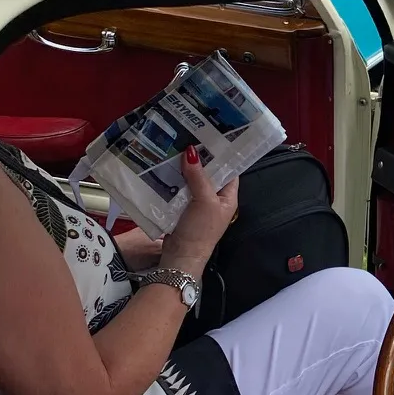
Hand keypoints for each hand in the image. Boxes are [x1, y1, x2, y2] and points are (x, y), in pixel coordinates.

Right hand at [159, 150, 238, 277]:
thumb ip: (198, 177)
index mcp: (228, 198)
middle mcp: (215, 200)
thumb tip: (192, 152)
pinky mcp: (182, 209)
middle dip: (199, 159)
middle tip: (188, 138)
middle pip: (208, 174)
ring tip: (174, 149)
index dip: (222, 155)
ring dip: (184, 169)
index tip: (211, 137)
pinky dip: (173, 181)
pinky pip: (179, 190)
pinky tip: (165, 169)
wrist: (180, 256)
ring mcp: (198, 205)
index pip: (229, 171)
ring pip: (192, 181)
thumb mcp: (203, 201)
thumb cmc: (200, 231)